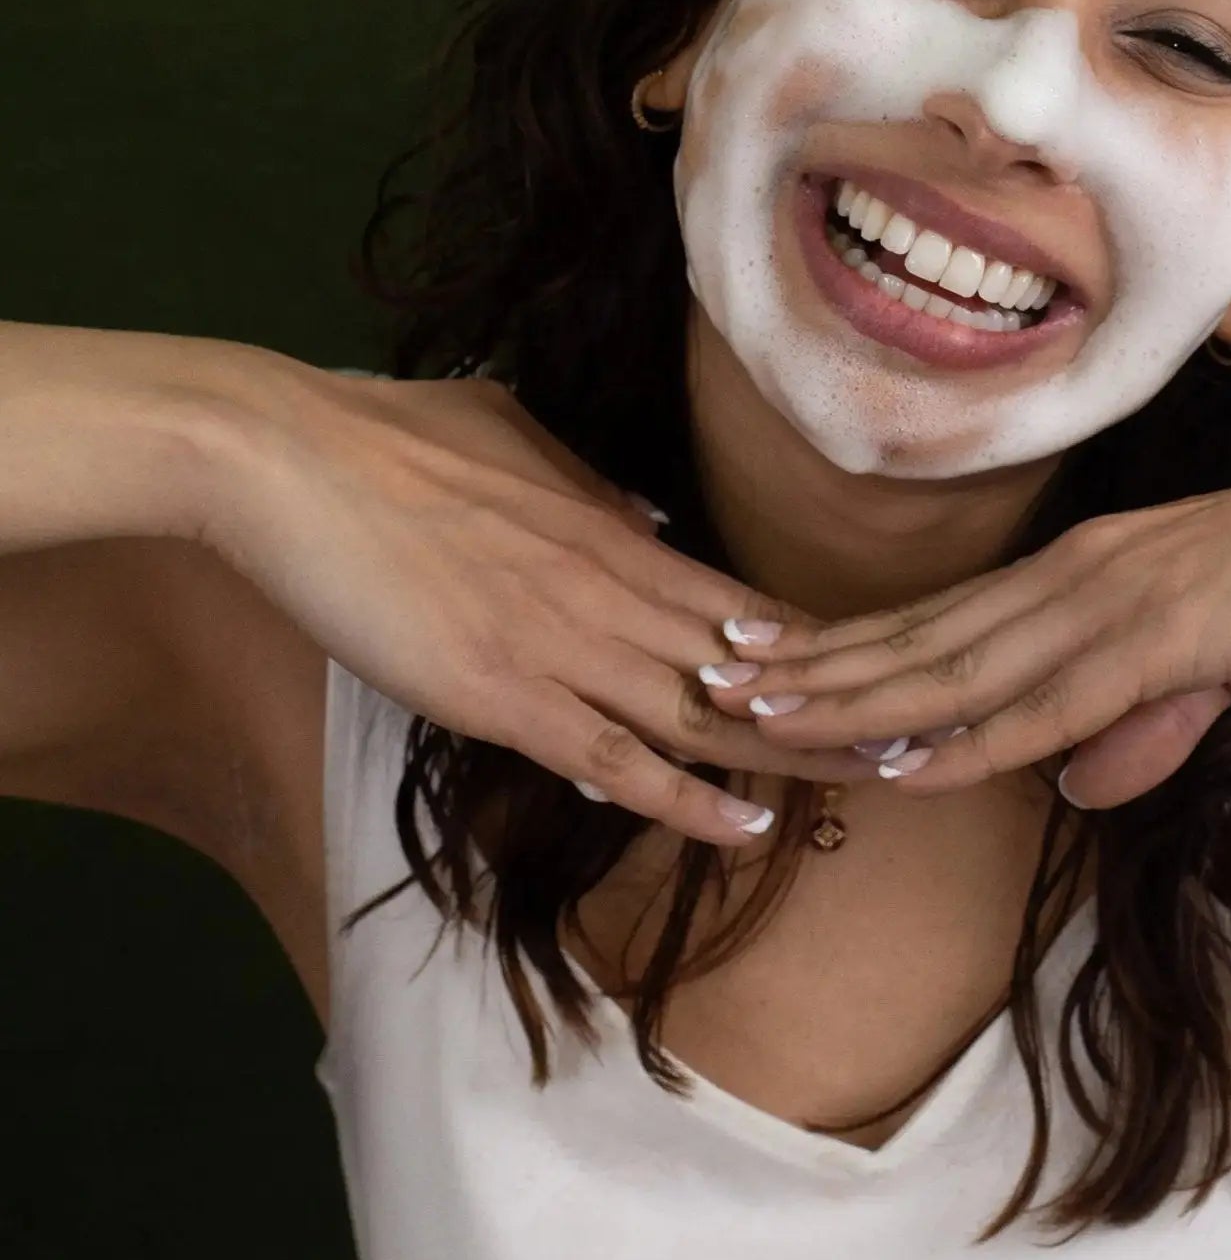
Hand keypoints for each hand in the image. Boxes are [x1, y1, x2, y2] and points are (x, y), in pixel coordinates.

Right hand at [196, 359, 878, 842]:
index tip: (875, 674)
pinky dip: (686, 797)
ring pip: (702, 716)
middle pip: (749, 664)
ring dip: (792, 754)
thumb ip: (588, 485)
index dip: (814, 646)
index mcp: (612, 532)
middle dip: (836, 705)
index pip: (742, 600)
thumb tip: (647, 517)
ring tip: (869, 783)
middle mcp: (608, 590)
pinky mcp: (502, 695)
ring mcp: (561, 645)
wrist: (287, 457)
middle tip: (915, 735)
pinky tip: (747, 825)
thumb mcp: (512, 434)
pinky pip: (613, 759)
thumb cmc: (387, 434)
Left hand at [708, 427, 1230, 805]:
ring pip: (957, 666)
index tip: (763, 670)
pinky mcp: (1167, 631)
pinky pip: (1050, 700)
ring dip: (855, 699)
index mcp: (1078, 576)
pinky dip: (969, 737)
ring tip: (765, 717)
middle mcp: (1072, 578)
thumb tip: (1078, 786)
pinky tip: (904, 760)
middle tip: (710, 686)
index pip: (937, 624)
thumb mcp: (1219, 669)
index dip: (845, 653)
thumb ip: (1145, 721)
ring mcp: (1113, 600)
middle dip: (811, 671)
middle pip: (916, 639)